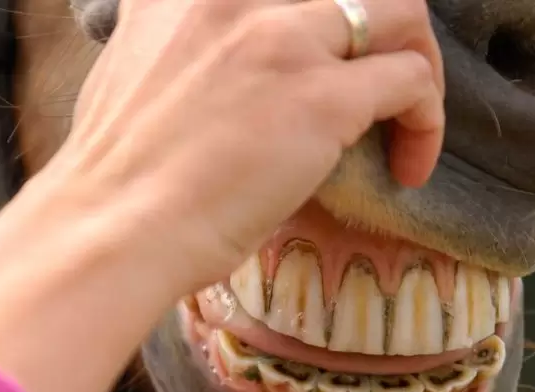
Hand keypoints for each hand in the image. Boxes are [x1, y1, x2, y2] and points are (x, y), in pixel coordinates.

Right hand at [48, 0, 446, 296]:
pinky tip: (406, 167)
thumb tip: (233, 62)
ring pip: (401, 11)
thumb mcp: (138, 65)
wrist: (109, 228)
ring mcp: (282, 38)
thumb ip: (188, 38)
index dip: (328, 14)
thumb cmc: (117, 174)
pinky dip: (425, 122)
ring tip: (406, 117)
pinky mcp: (320, 95)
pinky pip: (412, 81)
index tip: (332, 53)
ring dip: (417, 62)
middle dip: (382, 28)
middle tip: (378, 80)